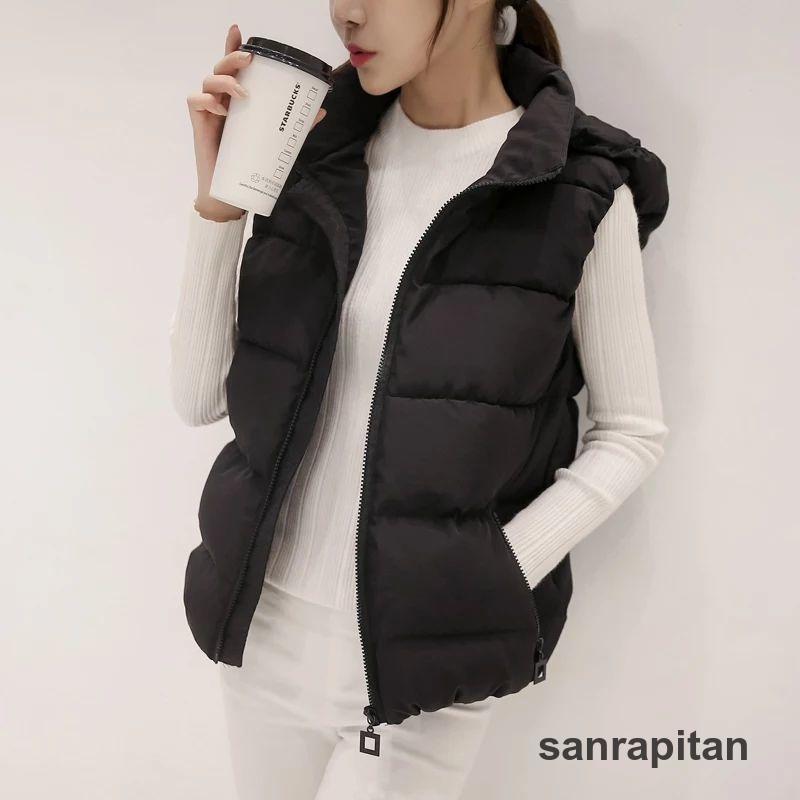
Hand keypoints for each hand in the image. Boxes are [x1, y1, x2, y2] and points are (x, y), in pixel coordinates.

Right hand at [186, 24, 326, 220]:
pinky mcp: (199, 123)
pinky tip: (221, 110)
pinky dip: (207, 101)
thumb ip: (295, 125)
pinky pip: (196, 101)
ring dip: (224, 81)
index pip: (234, 68)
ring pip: (208, 80)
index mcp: (239, 98)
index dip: (233, 46)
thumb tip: (321, 111)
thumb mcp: (276, 139)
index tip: (239, 31)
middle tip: (249, 60)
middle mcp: (222, 99)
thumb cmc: (251, 161)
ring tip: (242, 93)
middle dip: (232, 58)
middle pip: (221, 68)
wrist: (231, 191)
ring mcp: (209, 110)